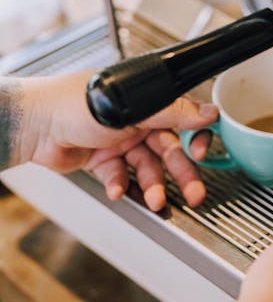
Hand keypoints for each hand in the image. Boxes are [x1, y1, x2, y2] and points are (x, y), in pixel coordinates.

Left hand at [16, 70, 217, 209]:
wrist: (34, 124)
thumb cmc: (76, 103)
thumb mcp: (133, 108)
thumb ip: (173, 112)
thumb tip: (208, 113)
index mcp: (146, 103)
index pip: (182, 121)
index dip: (194, 138)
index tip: (201, 153)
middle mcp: (136, 122)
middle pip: (167, 151)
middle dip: (181, 174)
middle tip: (194, 193)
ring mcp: (119, 142)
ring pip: (146, 168)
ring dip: (151, 184)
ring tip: (153, 198)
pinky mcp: (103, 161)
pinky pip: (120, 176)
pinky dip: (120, 184)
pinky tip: (117, 188)